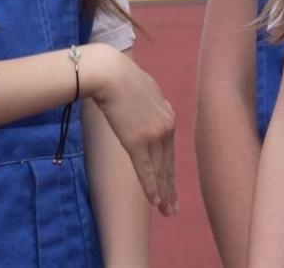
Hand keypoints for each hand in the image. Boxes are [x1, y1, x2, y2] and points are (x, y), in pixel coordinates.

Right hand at [82, 44, 177, 214]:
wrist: (109, 72)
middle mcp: (165, 126)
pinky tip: (155, 201)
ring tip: (166, 211)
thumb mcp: (145, 87)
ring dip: (162, 193)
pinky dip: (151, 187)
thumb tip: (151, 109)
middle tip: (173, 208)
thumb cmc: (120, 75)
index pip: (169, 149)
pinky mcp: (137, 141)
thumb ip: (152, 103)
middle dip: (170, 187)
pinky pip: (145, 169)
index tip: (171, 185)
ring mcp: (153, 135)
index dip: (170, 170)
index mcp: (167, 114)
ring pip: (160, 170)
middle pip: (168, 163)